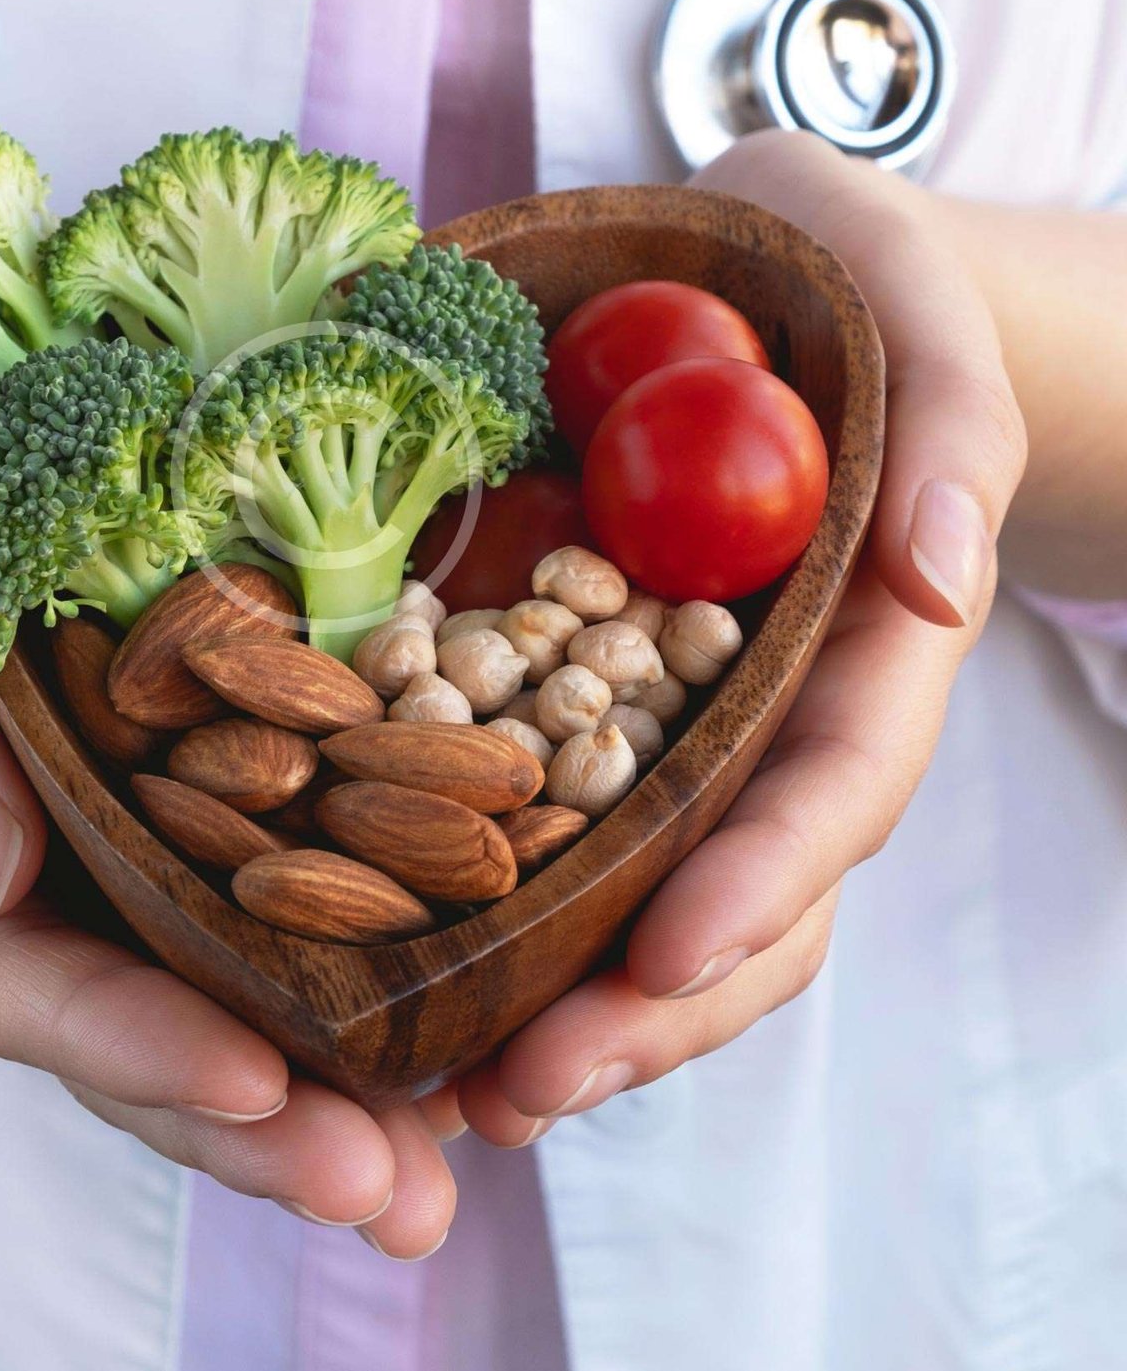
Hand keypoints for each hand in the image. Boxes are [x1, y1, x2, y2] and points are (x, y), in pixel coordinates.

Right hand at [0, 221, 456, 1258]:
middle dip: (246, 1126)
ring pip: (188, 990)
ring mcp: (81, 830)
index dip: (118, 1041)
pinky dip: (341, 957)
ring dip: (316, 1090)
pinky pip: (247, 886)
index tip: (258, 1082)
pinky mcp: (165, 775)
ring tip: (437, 1171)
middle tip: (389, 1195)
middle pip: (109, 1026)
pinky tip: (446, 1016)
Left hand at [457, 130, 1028, 1139]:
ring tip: (462, 1095)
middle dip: (650, 1004)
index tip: (671, 957)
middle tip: (524, 1089)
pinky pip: (568, 820)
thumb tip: (935, 570)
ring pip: (658, 892)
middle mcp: (782, 700)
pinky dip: (515, 909)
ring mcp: (692, 710)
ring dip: (575, 1005)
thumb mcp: (911, 295)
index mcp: (870, 631)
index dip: (764, 874)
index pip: (838, 777)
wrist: (775, 275)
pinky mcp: (600, 691)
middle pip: (748, 889)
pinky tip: (421, 979)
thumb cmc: (852, 276)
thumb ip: (949, 419)